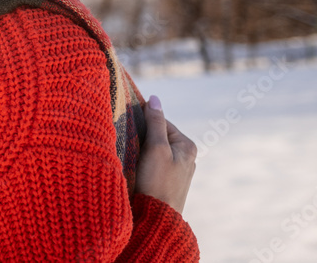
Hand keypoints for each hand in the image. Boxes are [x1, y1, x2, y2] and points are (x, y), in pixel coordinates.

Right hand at [133, 95, 196, 214]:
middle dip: (143, 136)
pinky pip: (153, 163)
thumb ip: (155, 122)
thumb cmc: (157, 182)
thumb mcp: (156, 148)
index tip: (129, 125)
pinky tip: (134, 167)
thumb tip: (155, 98)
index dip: (144, 121)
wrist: (156, 219)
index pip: (162, 122)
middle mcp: (186, 157)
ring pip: (154, 150)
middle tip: (128, 141)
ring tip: (131, 155)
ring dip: (141, 150)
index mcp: (188, 146)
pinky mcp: (166, 181)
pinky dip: (142, 162)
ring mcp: (177, 170)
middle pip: (158, 136)